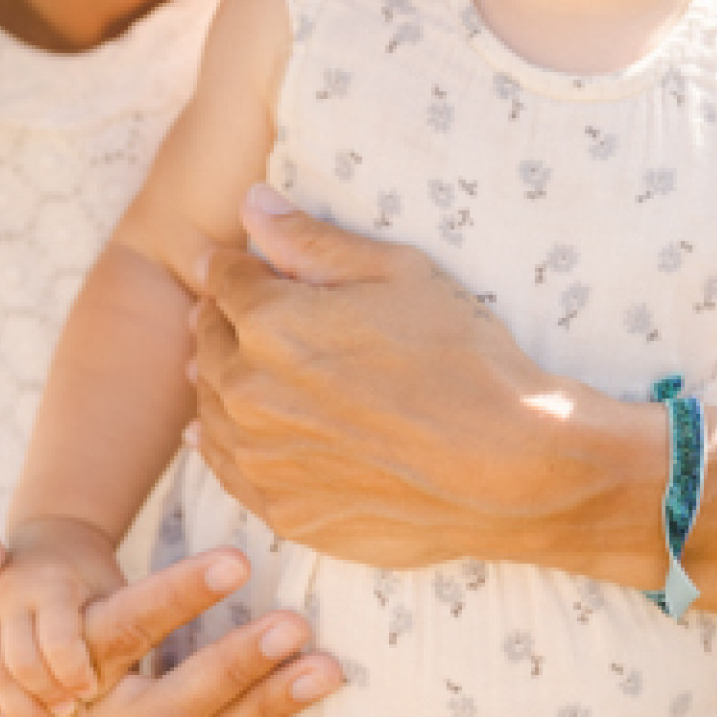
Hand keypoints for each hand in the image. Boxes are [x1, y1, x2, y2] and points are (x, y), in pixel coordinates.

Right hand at [0, 517, 127, 716]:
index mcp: (53, 581)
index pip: (59, 642)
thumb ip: (125, 625)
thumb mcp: (115, 588)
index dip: (76, 675)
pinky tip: (6, 715)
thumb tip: (132, 677)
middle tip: (69, 713)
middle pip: (21, 663)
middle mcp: (9, 590)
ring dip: (17, 705)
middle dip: (46, 696)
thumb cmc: (92, 577)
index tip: (91, 689)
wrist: (51, 540)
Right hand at [0, 531, 343, 716]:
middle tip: (298, 626)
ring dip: (268, 714)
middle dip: (238, 668)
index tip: (238, 561)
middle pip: (168, 709)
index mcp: (51, 674)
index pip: (118, 631)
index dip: (177, 596)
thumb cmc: (30, 615)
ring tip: (324, 670)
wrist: (25, 697)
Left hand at [192, 188, 662, 575]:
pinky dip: (231, 444)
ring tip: (251, 372)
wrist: (510, 470)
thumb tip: (251, 203)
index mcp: (271, 322)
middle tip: (250, 317)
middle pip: (207, 343)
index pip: (223, 279)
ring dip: (223, 383)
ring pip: (210, 408)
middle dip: (225, 322)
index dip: (238, 267)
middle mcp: (248, 392)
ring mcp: (261, 459)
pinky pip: (230, 469)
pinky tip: (244, 434)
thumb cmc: (464, 360)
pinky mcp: (283, 512)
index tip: (248, 268)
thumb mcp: (399, 273)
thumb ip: (312, 240)